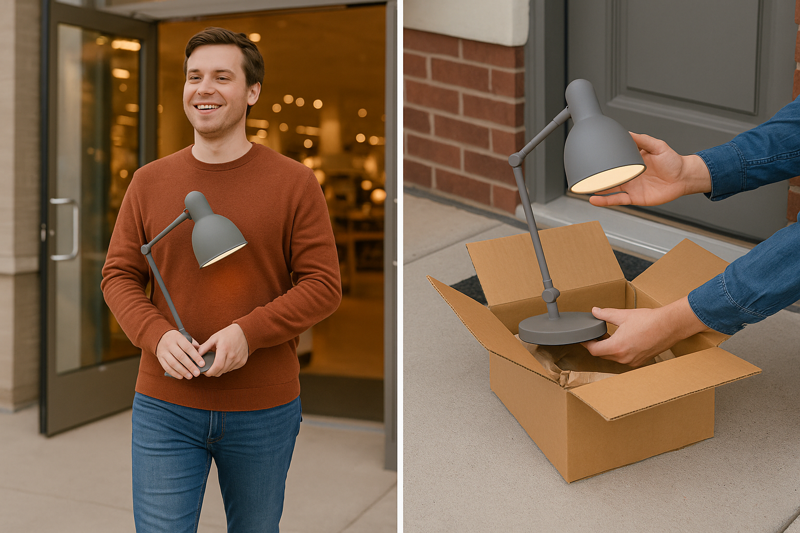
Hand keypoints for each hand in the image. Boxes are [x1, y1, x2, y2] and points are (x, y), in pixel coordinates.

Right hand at [156, 329, 203, 378]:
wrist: (160, 337)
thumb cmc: (177, 338)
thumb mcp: (184, 336)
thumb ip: (193, 344)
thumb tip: (202, 352)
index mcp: (178, 337)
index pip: (188, 347)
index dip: (196, 356)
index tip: (202, 364)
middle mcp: (170, 344)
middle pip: (181, 356)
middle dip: (190, 366)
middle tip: (197, 373)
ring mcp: (163, 352)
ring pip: (173, 363)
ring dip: (182, 371)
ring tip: (190, 376)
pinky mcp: (160, 358)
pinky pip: (166, 367)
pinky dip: (174, 373)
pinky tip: (181, 376)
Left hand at [199, 324, 249, 376]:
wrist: (245, 332)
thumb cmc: (229, 334)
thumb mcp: (214, 338)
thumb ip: (204, 347)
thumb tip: (195, 355)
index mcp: (224, 349)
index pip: (216, 367)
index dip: (209, 372)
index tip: (204, 372)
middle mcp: (232, 356)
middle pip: (220, 371)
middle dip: (213, 372)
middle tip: (208, 368)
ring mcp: (238, 360)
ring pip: (226, 371)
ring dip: (220, 370)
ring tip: (217, 363)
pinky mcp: (242, 362)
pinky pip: (231, 369)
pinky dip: (226, 367)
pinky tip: (225, 361)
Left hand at [581, 297, 707, 366]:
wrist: (670, 326)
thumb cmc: (649, 320)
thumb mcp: (623, 315)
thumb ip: (605, 314)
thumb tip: (594, 311)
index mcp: (616, 347)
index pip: (594, 350)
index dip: (586, 344)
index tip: (584, 338)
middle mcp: (623, 358)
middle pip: (602, 355)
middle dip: (597, 346)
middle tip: (595, 335)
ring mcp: (633, 362)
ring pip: (613, 358)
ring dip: (608, 349)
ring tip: (608, 337)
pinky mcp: (641, 361)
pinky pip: (624, 359)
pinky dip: (619, 352)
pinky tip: (622, 341)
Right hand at [588, 132, 711, 206]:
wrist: (684, 177)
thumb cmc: (673, 161)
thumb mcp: (657, 146)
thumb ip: (642, 140)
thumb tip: (628, 133)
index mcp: (632, 162)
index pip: (614, 161)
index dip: (602, 161)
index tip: (591, 158)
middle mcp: (629, 175)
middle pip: (608, 176)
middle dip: (595, 177)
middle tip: (582, 175)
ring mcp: (631, 187)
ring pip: (609, 189)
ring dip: (596, 189)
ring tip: (583, 188)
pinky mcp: (635, 198)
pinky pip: (617, 200)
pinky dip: (605, 201)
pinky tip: (595, 199)